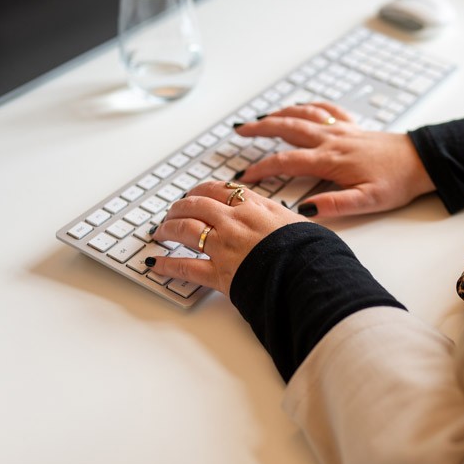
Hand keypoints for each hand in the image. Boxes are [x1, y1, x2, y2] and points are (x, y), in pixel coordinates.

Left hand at [146, 180, 306, 294]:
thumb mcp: (296, 221)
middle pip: (196, 205)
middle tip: (172, 211)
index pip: (220, 190)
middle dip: (179, 207)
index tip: (195, 194)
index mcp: (254, 207)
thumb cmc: (308, 250)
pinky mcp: (220, 273)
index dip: (202, 190)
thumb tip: (282, 216)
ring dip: (167, 229)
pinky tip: (155, 263)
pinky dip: (167, 265)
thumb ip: (280, 216)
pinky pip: (186, 267)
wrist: (307, 273)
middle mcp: (234, 221)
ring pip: (185, 229)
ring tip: (160, 232)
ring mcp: (224, 246)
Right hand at [235, 102, 435, 216]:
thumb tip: (303, 209)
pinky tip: (299, 108)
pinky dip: (307, 106)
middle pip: (288, 129)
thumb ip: (334, 205)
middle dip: (260, 129)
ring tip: (259, 118)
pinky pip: (325, 109)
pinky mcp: (352, 126)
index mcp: (331, 160)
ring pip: (303, 115)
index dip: (262, 168)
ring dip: (278, 114)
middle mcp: (332, 139)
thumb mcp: (368, 202)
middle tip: (238, 131)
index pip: (287, 161)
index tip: (244, 176)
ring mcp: (341, 129)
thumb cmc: (397, 182)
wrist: (420, 161)